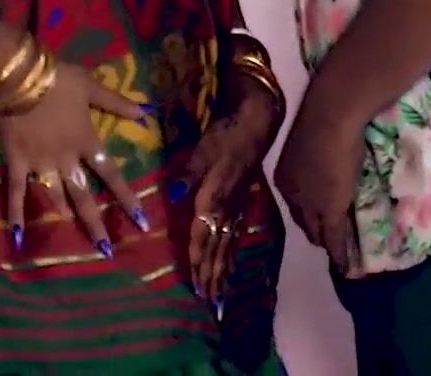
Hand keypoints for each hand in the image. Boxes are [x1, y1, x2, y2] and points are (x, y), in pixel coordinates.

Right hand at [0, 60, 148, 256]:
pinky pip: (17, 191)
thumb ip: (116, 102)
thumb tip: (144, 114)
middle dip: (96, 223)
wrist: (20, 77)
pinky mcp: (17, 161)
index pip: (112, 175)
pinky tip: (18, 235)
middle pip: (84, 196)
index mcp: (87, 141)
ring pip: (55, 197)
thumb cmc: (58, 80)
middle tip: (106, 249)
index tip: (142, 223)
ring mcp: (41, 163)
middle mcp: (67, 159)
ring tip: (71, 238)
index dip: (127, 199)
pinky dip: (16, 212)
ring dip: (64, 217)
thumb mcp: (91, 86)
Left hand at [181, 77, 278, 307]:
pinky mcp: (243, 205)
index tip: (196, 285)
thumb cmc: (225, 136)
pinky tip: (232, 268)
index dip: (198, 261)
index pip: (202, 236)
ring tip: (221, 295)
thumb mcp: (202, 151)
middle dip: (212, 277)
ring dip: (223, 273)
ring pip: (228, 247)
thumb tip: (175, 192)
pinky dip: (233, 256)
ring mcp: (237, 209)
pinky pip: (237, 237)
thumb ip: (189, 174)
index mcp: (214, 198)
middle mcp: (226, 209)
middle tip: (209, 303)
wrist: (255, 127)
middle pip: (217, 250)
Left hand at [273, 76, 366, 274]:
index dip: (307, 213)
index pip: (295, 203)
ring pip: (317, 232)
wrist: (331, 116)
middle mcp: (292, 193)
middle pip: (302, 220)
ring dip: (327, 243)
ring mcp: (310, 204)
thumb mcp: (314, 143)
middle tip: (329, 240)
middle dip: (314, 231)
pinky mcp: (330, 210)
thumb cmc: (325, 118)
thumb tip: (330, 160)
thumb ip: (317, 158)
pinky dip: (339, 253)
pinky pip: (334, 238)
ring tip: (338, 255)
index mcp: (285, 175)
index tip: (317, 220)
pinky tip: (344, 265)